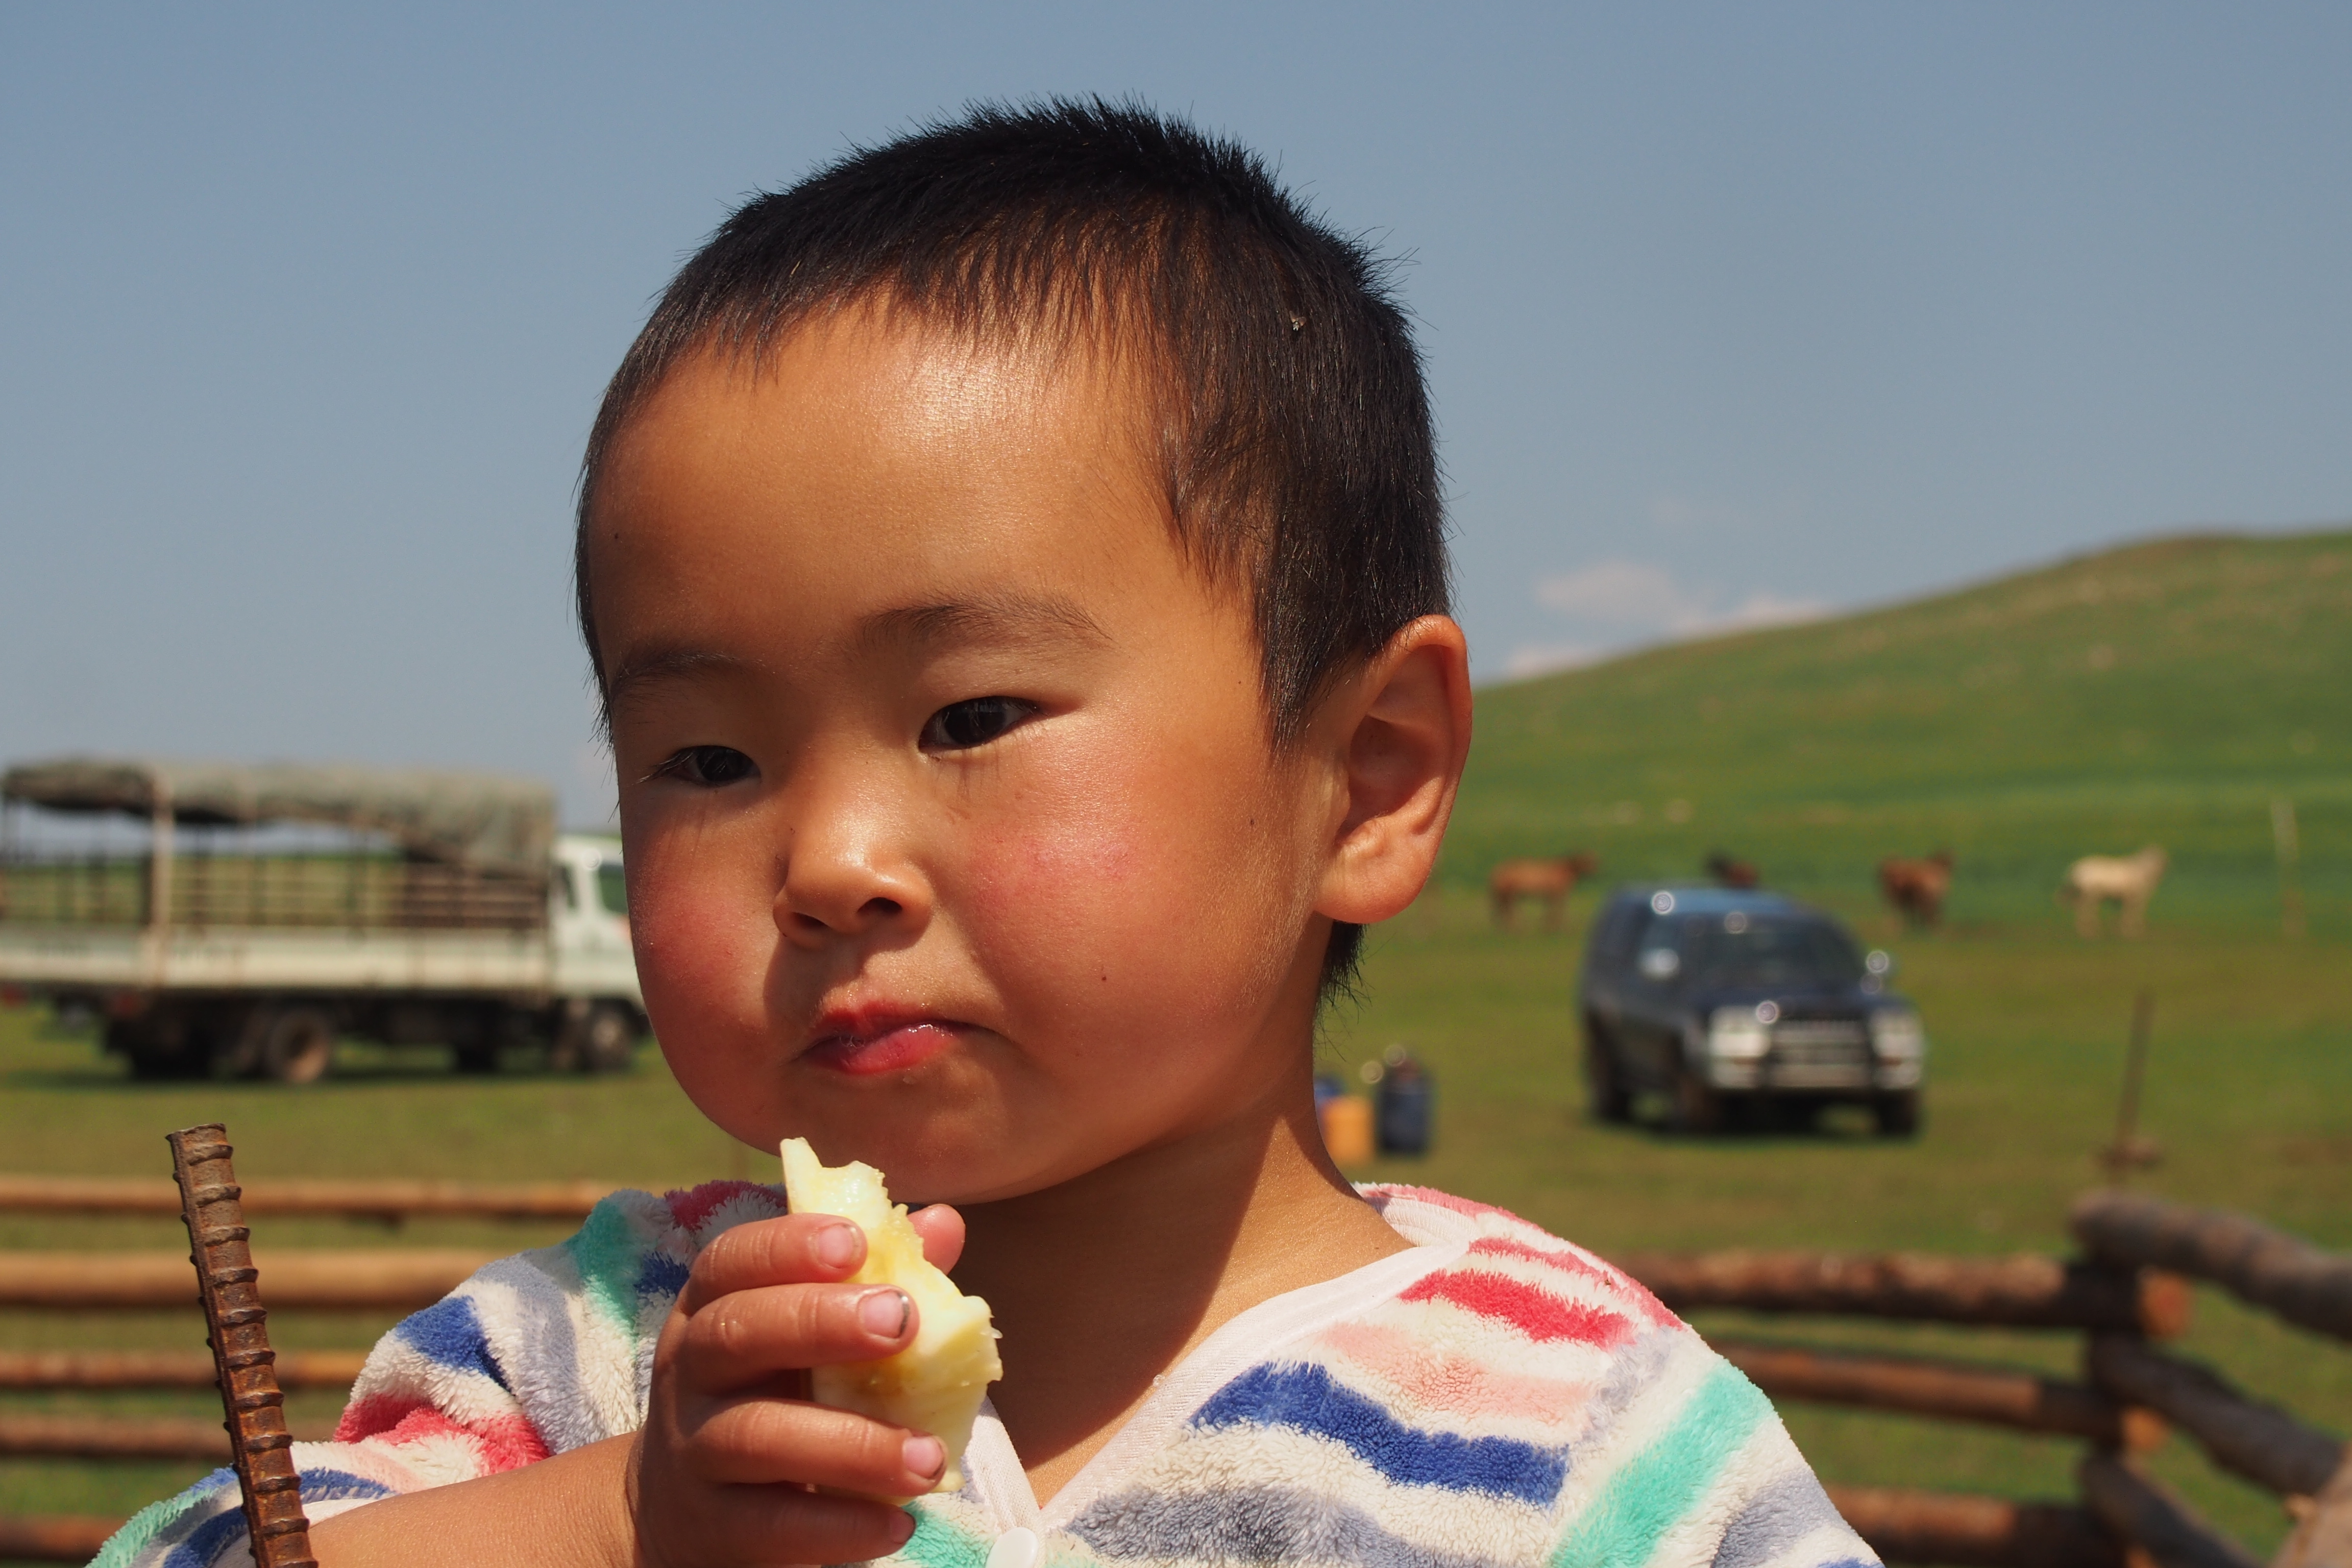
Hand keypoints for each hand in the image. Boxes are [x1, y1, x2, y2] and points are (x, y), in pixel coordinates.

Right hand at [629, 1204, 966, 1567]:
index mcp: (713, 1307)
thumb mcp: (806, 1336)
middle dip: (819, 1322)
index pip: (732, 1260)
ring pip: (758, 1437)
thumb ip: (874, 1279)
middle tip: (902, 1323)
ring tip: (929, 1458)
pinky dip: (840, 1526)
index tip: (855, 1242)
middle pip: (737, 1334)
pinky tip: (900, 1521)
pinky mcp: (713, 1528)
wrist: (687, 1513)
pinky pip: (771, 1525)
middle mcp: (692, 1372)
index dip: (788, 1245)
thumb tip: (943, 1222)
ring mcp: (694, 1452)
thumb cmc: (775, 1394)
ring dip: (852, 1445)